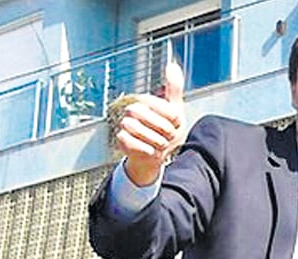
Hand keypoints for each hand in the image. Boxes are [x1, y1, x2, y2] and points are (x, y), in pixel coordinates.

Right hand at [115, 60, 185, 185]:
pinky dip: (146, 150)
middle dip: (164, 130)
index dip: (172, 117)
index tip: (177, 123)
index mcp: (145, 100)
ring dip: (156, 141)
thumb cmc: (165, 131)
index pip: (160, 105)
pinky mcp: (121, 139)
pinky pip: (132, 143)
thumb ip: (173, 87)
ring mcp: (124, 124)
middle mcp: (132, 110)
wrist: (157, 155)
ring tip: (160, 144)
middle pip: (146, 116)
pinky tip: (151, 150)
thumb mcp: (174, 109)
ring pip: (138, 129)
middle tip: (169, 136)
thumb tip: (172, 65)